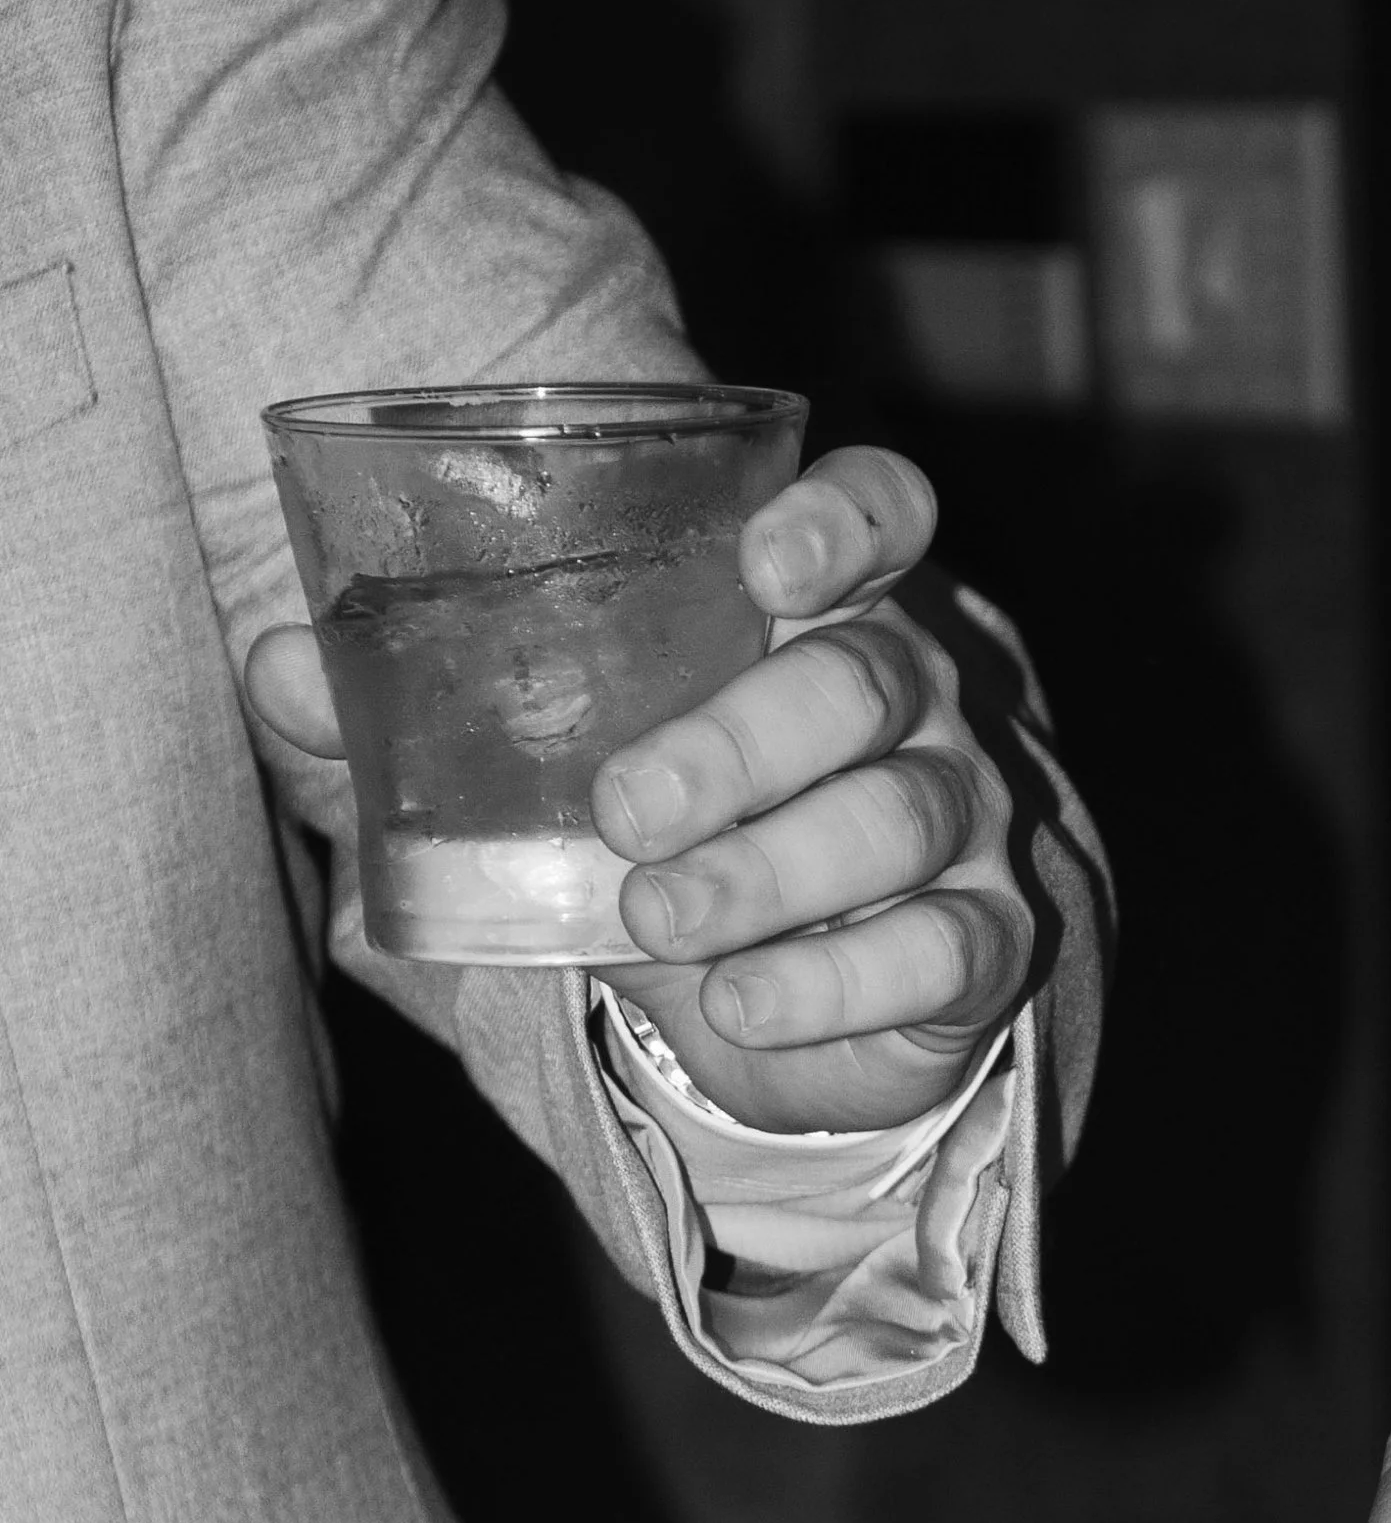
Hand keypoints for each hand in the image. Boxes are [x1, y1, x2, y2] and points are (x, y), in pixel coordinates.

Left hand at [246, 446, 1033, 1132]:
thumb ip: (411, 712)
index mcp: (818, 612)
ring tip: (654, 921)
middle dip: (747, 739)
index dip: (848, 523)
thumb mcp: (532, 771)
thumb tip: (277, 664)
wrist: (769, 1010)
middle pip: (873, 678)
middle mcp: (916, 699)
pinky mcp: (981, 944)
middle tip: (625, 813)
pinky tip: (741, 1002)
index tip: (768, 566)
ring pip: (903, 815)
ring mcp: (964, 818)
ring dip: (769, 869)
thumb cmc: (658, 843)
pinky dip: (836, 981)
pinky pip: (943, 950)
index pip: (887, 512)